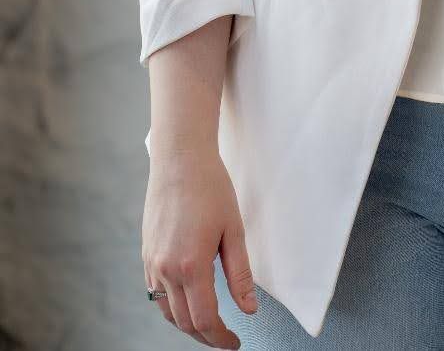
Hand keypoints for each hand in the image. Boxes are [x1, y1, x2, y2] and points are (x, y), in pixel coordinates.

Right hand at [142, 147, 258, 348]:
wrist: (179, 159)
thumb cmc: (211, 188)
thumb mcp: (234, 230)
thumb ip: (240, 273)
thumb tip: (248, 309)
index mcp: (191, 265)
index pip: (205, 320)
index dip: (221, 338)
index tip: (234, 343)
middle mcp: (166, 269)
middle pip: (185, 322)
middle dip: (206, 336)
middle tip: (225, 338)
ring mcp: (152, 263)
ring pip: (167, 312)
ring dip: (188, 324)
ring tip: (209, 324)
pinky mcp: (146, 254)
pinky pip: (156, 294)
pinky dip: (172, 306)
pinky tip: (187, 301)